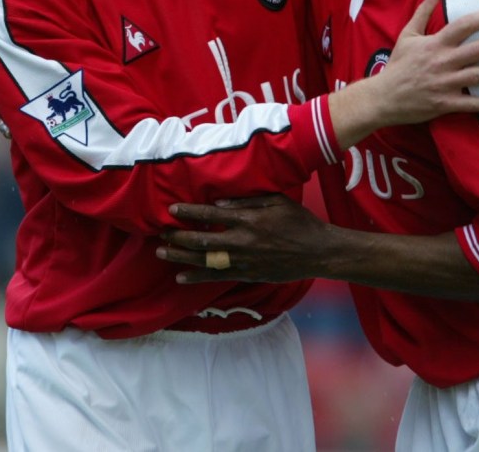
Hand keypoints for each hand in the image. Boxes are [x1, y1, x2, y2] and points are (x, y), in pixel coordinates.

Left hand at [158, 194, 327, 283]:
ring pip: (205, 260)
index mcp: (249, 220)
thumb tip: (218, 203)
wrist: (318, 252)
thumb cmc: (299, 221)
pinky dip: (198, 277)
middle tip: (159, 234)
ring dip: (181, 257)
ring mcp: (244, 261)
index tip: (172, 210)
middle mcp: (242, 242)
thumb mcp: (276, 200)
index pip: (211, 215)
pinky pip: (218, 277)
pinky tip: (181, 277)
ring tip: (161, 253)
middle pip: (202, 240)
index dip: (189, 212)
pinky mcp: (248, 274)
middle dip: (178, 237)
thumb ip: (247, 201)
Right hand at [331, 0, 478, 141]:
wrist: (383, 96)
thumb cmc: (397, 64)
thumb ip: (423, 12)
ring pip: (478, 76)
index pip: (462, 27)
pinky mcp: (444, 104)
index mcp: (434, 44)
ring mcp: (444, 84)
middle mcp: (442, 63)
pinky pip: (471, 104)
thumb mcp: (407, 35)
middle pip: (477, 50)